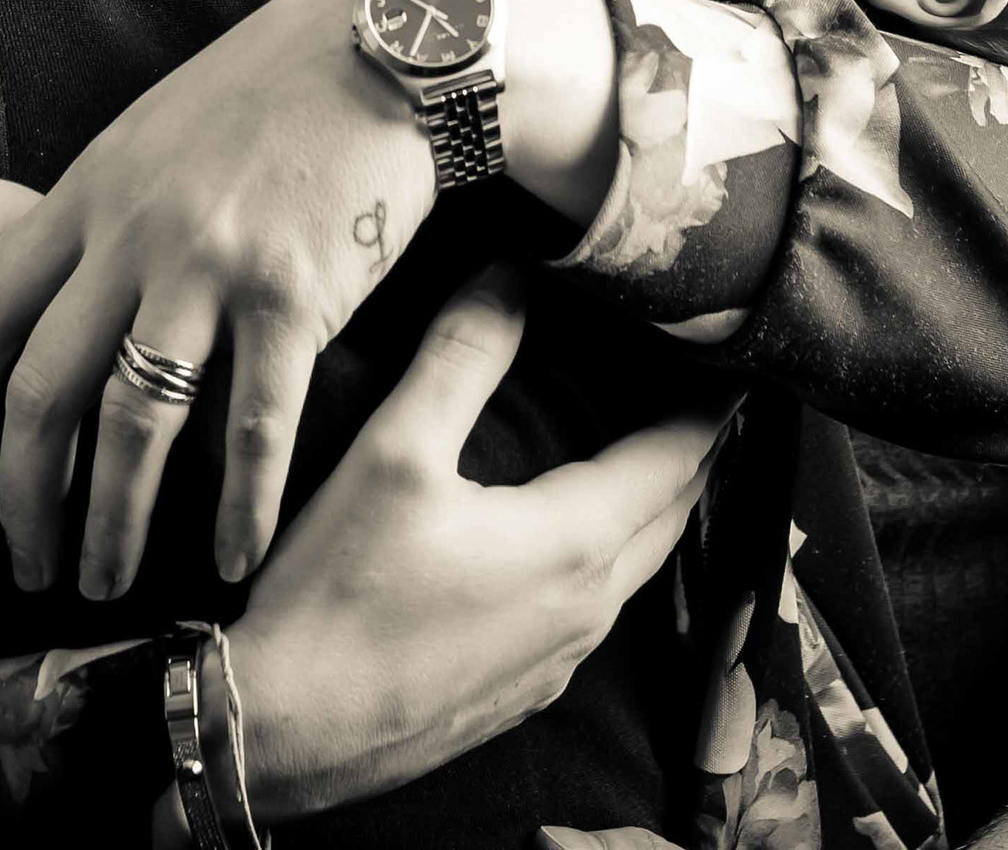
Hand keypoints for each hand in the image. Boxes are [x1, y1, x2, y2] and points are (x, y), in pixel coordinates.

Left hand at [0, 0, 436, 595]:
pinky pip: (252, 429)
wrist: (387, 46)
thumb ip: (104, 215)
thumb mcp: (156, 134)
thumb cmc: (276, 93)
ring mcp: (211, 266)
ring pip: (132, 424)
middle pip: (42, 390)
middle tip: (23, 566)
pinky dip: (237, 506)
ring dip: (112, 522)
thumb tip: (68, 308)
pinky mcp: (293, 297)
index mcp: (90, 192)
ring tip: (105, 585)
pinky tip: (234, 557)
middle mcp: (133, 234)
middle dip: (20, 498)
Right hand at [225, 270, 732, 821]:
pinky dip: (609, 562)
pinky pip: (594, 616)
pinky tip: (573, 548)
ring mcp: (557, 662)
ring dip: (652, 509)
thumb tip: (510, 272)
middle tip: (699, 397)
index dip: (710, 404)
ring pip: (636, 570)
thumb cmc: (334, 596)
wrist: (277, 737)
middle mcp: (588, 609)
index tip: (730, 359)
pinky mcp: (520, 695)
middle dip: (692, 452)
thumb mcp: (393, 453)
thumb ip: (461, 356)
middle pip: (670, 515)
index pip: (677, 458)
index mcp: (575, 543)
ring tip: (648, 457)